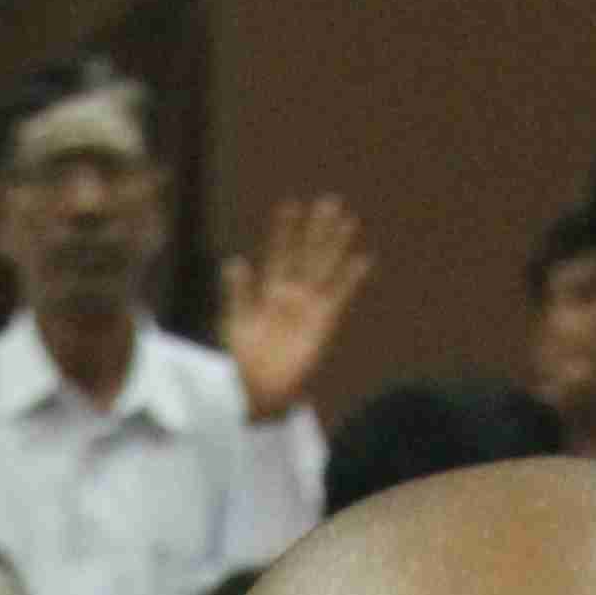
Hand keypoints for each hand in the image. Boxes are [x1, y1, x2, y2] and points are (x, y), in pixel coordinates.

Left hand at [218, 196, 370, 422]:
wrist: (260, 392)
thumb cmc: (243, 360)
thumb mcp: (236, 323)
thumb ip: (238, 293)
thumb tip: (233, 262)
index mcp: (269, 291)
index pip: (279, 254)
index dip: (285, 231)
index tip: (291, 206)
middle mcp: (292, 295)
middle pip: (308, 255)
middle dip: (318, 230)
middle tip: (329, 202)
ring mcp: (309, 307)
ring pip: (326, 269)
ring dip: (336, 246)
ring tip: (348, 221)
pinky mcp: (323, 323)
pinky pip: (340, 296)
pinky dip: (350, 279)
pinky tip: (362, 260)